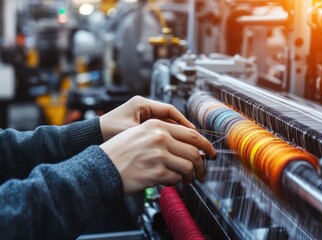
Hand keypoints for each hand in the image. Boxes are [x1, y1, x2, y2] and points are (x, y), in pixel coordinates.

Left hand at [99, 96, 194, 140]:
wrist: (92, 135)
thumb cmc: (107, 131)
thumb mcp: (130, 132)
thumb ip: (149, 135)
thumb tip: (171, 143)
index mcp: (141, 104)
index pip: (169, 110)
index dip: (182, 121)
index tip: (192, 131)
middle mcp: (143, 107)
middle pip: (169, 117)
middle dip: (181, 128)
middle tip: (192, 139)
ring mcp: (142, 115)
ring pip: (164, 124)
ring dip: (174, 133)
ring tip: (184, 144)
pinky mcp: (140, 123)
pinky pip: (157, 129)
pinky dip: (165, 137)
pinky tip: (171, 146)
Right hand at [100, 119, 215, 193]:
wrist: (101, 167)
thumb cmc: (120, 152)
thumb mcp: (140, 133)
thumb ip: (164, 135)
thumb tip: (190, 146)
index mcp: (157, 125)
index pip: (192, 135)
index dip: (206, 145)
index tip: (211, 153)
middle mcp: (160, 137)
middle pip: (195, 151)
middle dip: (203, 164)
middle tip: (203, 172)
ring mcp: (159, 155)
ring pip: (189, 166)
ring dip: (192, 176)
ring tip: (188, 180)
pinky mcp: (156, 172)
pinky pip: (177, 178)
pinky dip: (178, 182)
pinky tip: (173, 182)